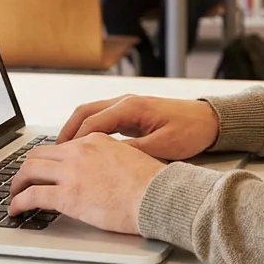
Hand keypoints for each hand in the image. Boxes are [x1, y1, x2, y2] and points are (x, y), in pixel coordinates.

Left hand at [8, 134, 163, 234]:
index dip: (47, 160)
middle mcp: (79, 151)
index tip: (43, 170)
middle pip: (38, 155)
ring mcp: (71, 172)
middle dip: (25, 169)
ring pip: (28, 171)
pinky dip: (18, 203)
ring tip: (14, 196)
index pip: (60, 146)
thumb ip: (110, 157)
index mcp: (95, 140)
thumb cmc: (151, 183)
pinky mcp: (67, 195)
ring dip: (16, 184)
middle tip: (21, 181)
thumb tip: (102, 170)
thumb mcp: (129, 157)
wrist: (157, 195)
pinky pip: (31, 196)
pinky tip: (16, 210)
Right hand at [57, 95, 220, 160]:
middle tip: (53, 153)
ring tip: (62, 152)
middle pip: (85, 113)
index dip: (74, 141)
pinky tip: (83, 148)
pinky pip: (102, 119)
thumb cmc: (191, 131)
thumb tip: (107, 161)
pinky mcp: (131, 114)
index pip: (92, 123)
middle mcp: (126, 102)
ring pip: (91, 114)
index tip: (61, 157)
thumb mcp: (162, 146)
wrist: (210, 121)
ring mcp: (128, 106)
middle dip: (67, 132)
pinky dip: (88, 131)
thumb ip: (133, 152)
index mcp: (131, 107)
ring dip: (75, 130)